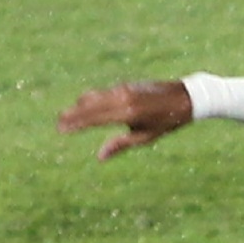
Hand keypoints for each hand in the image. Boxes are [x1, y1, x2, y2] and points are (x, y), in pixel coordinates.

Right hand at [58, 80, 192, 160]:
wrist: (185, 97)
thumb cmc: (168, 121)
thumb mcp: (147, 137)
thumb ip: (121, 145)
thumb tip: (100, 157)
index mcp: (127, 113)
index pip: (94, 119)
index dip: (76, 124)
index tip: (61, 129)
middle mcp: (122, 99)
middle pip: (88, 106)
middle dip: (71, 114)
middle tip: (58, 123)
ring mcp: (123, 90)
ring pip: (94, 97)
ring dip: (79, 105)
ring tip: (67, 115)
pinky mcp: (125, 85)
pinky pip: (103, 92)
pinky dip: (91, 99)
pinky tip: (84, 105)